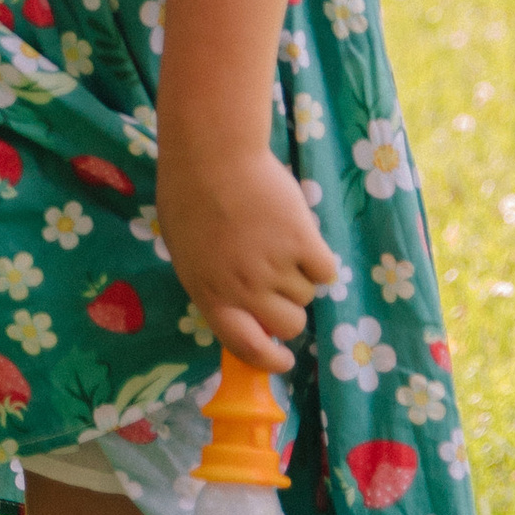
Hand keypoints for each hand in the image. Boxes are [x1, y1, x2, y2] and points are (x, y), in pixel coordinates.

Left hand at [154, 138, 335, 373]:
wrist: (212, 154)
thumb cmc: (190, 196)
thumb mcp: (188, 253)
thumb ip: (214, 286)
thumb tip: (243, 312)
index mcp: (211, 294)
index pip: (246, 347)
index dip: (269, 360)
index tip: (284, 360)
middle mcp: (244, 289)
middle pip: (289, 325)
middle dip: (290, 309)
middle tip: (282, 282)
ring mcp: (274, 267)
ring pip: (307, 295)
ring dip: (300, 275)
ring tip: (277, 240)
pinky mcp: (302, 243)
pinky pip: (326, 270)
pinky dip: (319, 258)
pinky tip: (299, 235)